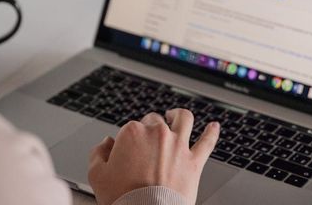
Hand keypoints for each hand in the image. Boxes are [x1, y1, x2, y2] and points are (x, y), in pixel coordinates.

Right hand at [88, 109, 219, 204]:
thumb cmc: (122, 198)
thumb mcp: (97, 175)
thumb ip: (99, 153)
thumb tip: (106, 143)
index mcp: (132, 132)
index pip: (130, 127)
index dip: (128, 140)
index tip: (127, 151)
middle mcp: (158, 133)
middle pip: (154, 120)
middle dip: (150, 126)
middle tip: (147, 140)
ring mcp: (178, 145)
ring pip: (184, 119)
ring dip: (178, 115)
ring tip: (175, 116)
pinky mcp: (194, 161)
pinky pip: (207, 142)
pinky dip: (212, 132)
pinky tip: (214, 126)